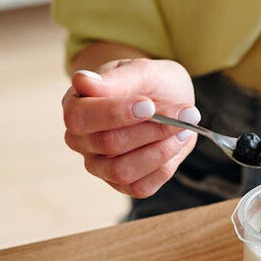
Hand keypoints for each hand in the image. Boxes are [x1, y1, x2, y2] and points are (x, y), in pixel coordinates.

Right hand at [62, 58, 199, 197]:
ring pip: (121, 171)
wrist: (169, 100)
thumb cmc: (150, 84)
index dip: (114, 113)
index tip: (149, 105)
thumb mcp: (142, 71)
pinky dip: (164, 167)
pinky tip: (176, 144)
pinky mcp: (122, 184)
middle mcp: (80, 140)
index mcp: (76, 105)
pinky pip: (139, 188)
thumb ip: (117, 79)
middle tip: (184, 113)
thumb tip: (82, 81)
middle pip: (107, 143)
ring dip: (159, 151)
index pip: (80, 117)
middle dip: (150, 129)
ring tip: (183, 129)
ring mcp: (99, 165)